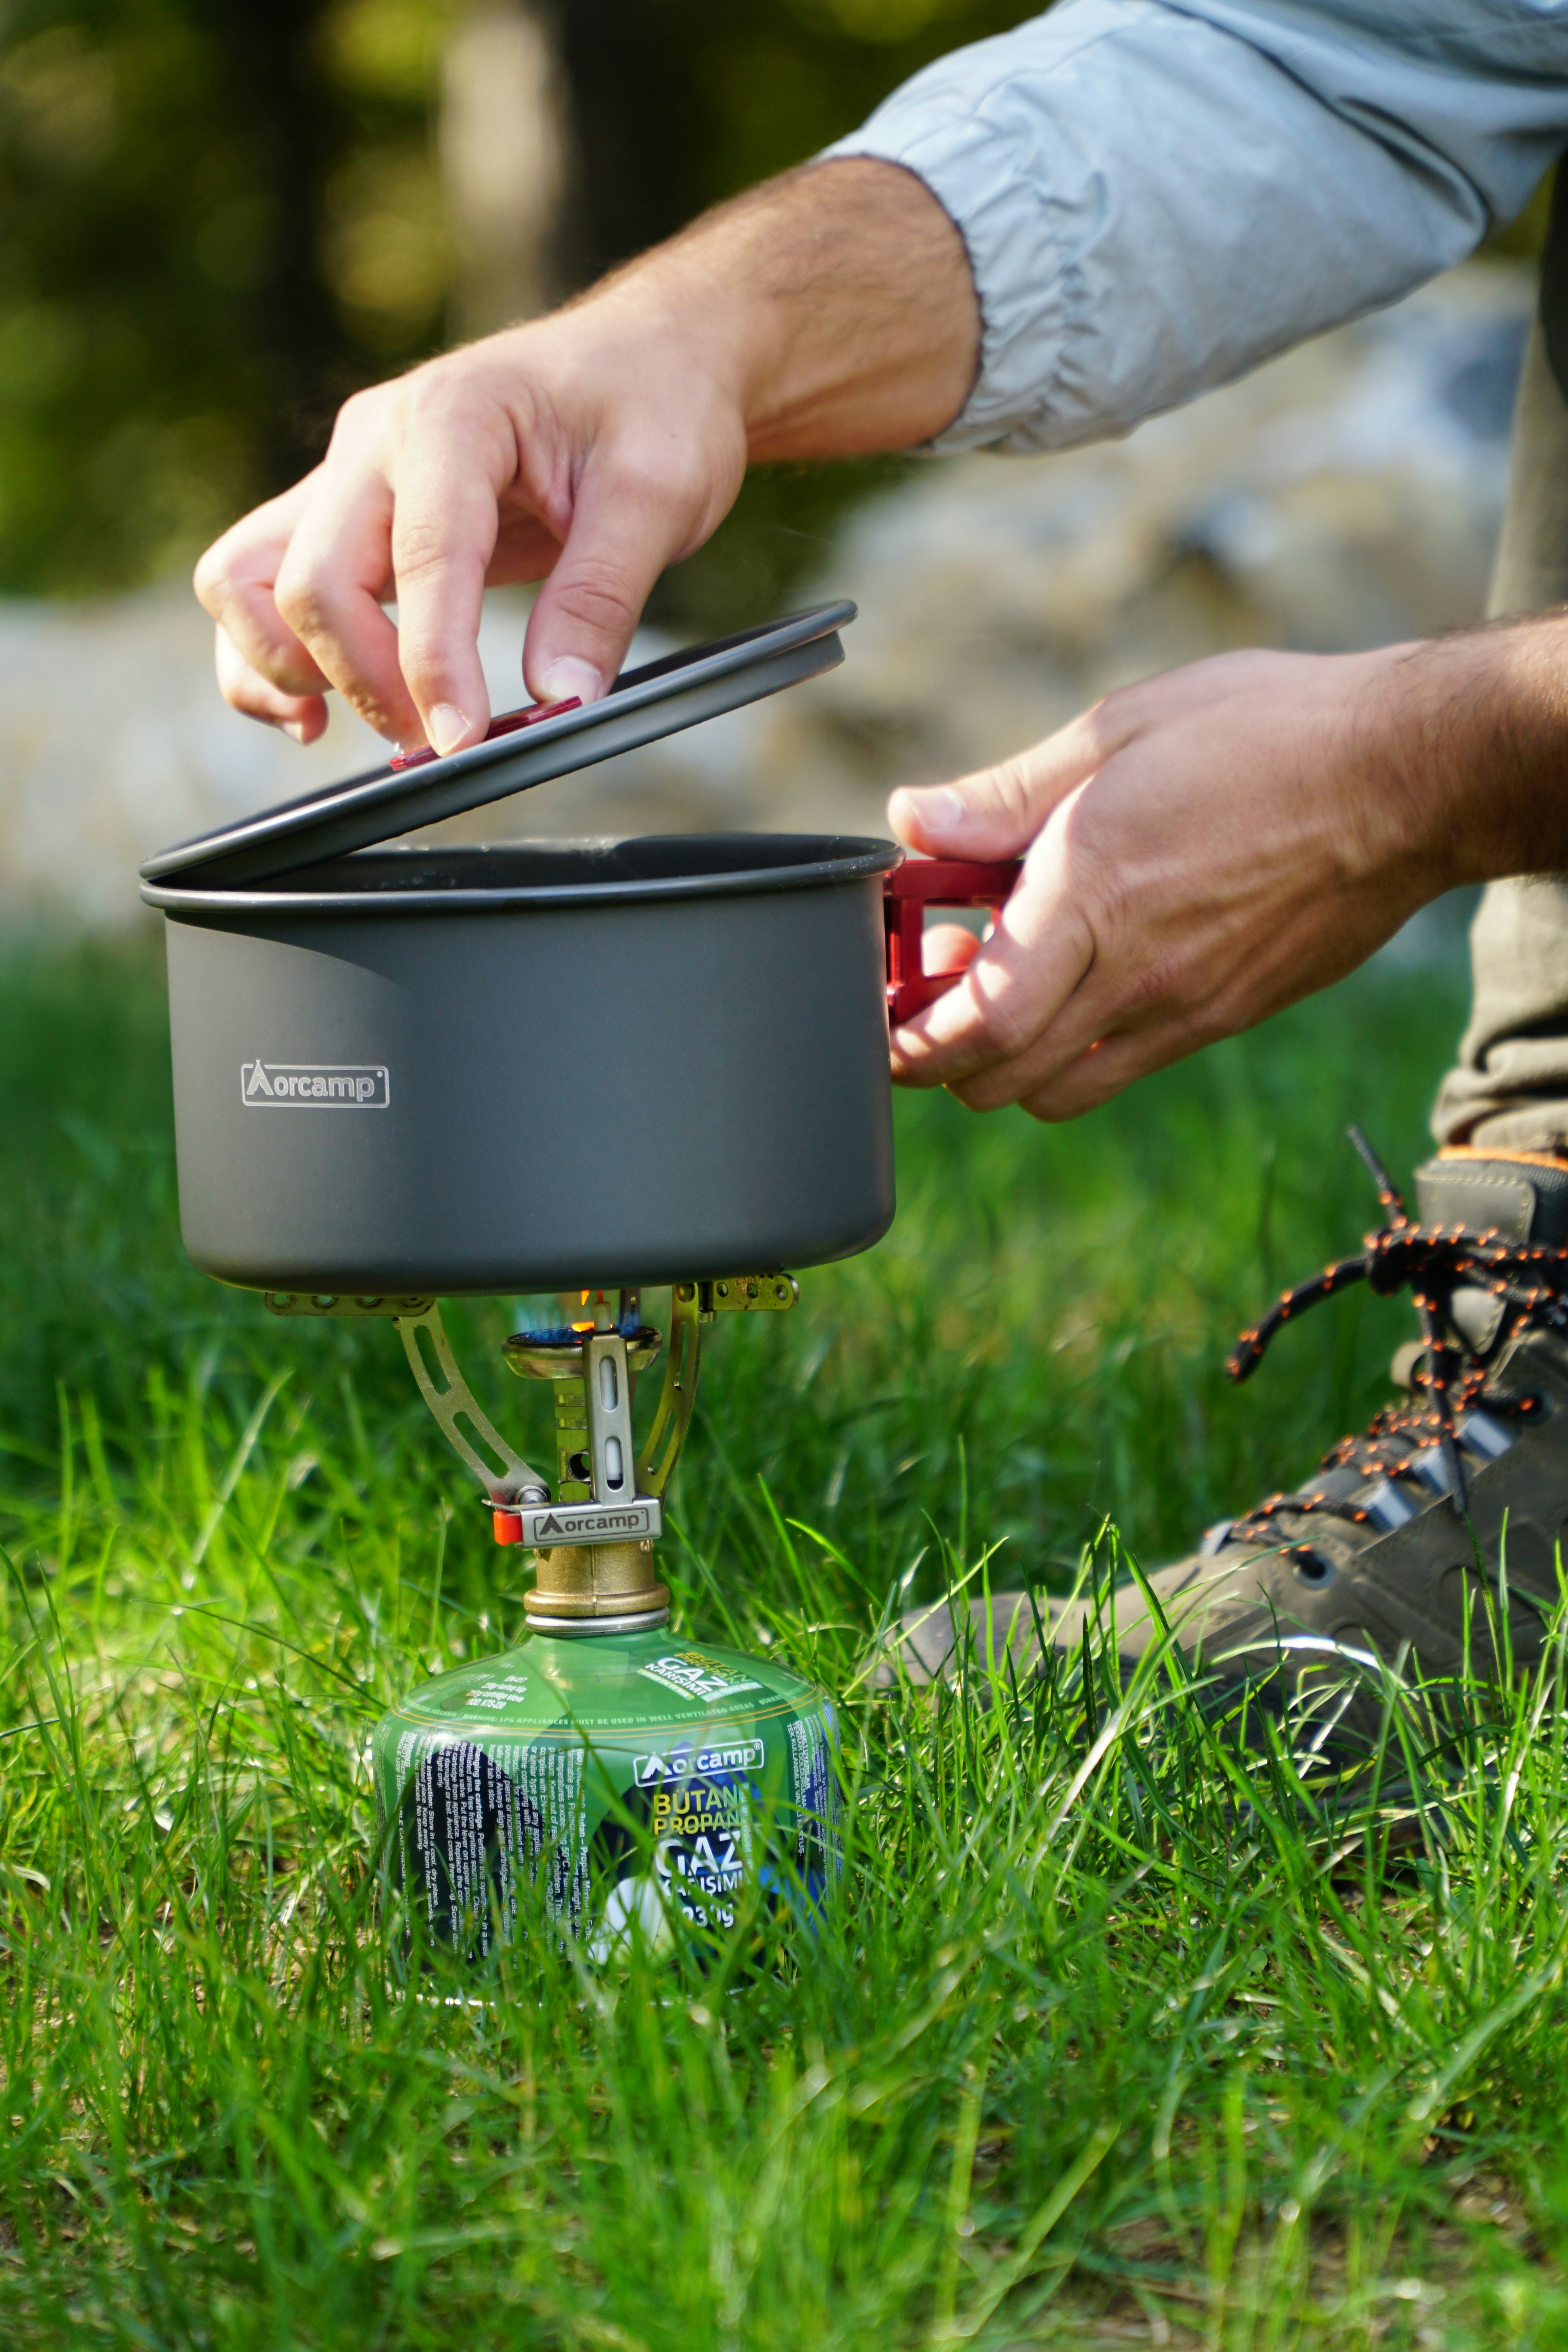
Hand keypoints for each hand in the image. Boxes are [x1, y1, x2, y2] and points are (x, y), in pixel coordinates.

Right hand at [193, 161, 976, 754]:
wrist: (674, 354)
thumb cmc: (671, 411)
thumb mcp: (662, 498)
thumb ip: (601, 601)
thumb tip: (553, 705)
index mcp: (450, 423)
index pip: (403, 572)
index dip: (427, 677)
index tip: (463, 751)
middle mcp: (378, 439)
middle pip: (302, 580)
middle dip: (360, 683)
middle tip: (433, 751)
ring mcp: (354, 467)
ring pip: (253, 572)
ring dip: (284, 667)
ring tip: (350, 738)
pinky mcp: (360, 502)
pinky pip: (271, 571)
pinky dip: (274, 648)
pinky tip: (322, 710)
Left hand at [885, 640, 1480, 1120]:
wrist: (1407, 776)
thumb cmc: (1267, 731)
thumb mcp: (1118, 731)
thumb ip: (1005, 794)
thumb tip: (914, 821)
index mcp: (1093, 888)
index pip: (979, 1018)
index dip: (914, 1038)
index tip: (884, 1015)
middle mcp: (1135, 967)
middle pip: (1002, 1076)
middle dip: (940, 1058)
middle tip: (923, 1000)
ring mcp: (1186, 1004)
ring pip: (1058, 1092)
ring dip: (1004, 1066)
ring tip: (995, 994)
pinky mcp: (1226, 1016)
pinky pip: (1123, 1068)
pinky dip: (1072, 1057)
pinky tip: (1074, 987)